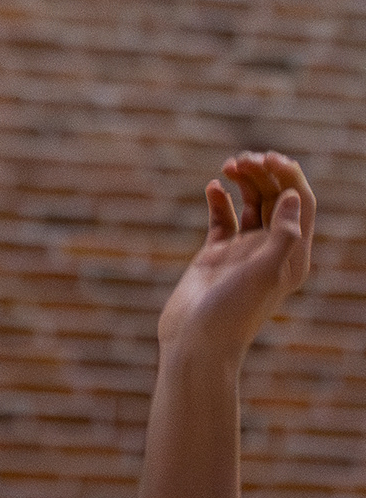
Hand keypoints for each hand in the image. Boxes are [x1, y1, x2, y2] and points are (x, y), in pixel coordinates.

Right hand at [157, 151, 314, 365]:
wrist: (196, 341)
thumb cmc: (234, 313)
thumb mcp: (266, 273)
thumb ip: (283, 234)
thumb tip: (293, 195)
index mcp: (292, 256)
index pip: (300, 205)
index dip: (289, 177)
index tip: (270, 157)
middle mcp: (270, 251)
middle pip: (275, 199)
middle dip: (263, 173)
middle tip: (243, 158)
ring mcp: (243, 252)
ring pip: (249, 204)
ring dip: (243, 180)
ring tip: (228, 164)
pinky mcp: (216, 254)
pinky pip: (222, 218)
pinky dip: (218, 199)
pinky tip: (211, 186)